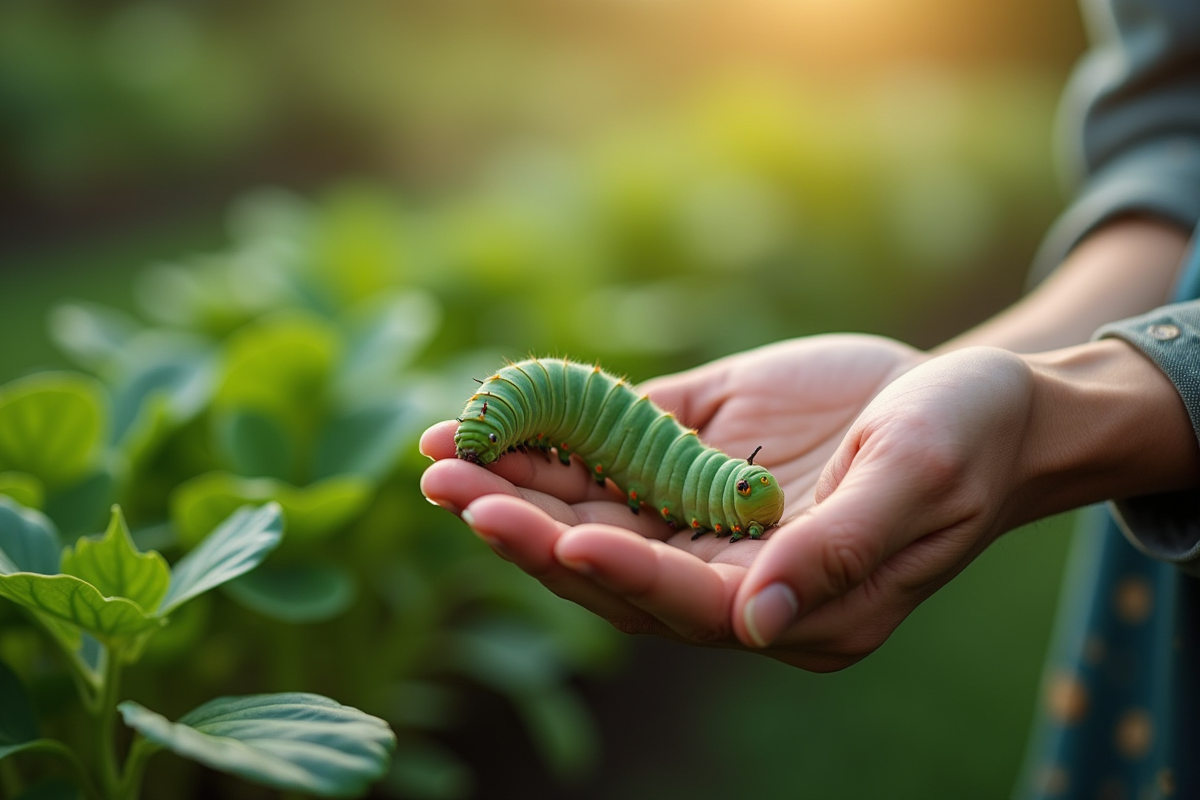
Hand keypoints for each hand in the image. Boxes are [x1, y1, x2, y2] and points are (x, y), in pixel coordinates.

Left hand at [420, 334, 926, 667]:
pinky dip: (556, 437)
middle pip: (616, 563)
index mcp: (793, 602)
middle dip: (532, 529)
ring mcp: (708, 514)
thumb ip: (841, 552)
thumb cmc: (970, 440)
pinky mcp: (696, 455)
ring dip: (520, 488)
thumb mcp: (918, 482)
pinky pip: (616, 452)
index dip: (627, 572)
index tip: (565, 535)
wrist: (983, 397)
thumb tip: (758, 625)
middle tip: (451, 489)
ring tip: (441, 456)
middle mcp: (735, 571)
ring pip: (597, 512)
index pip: (690, 603)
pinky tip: (494, 417)